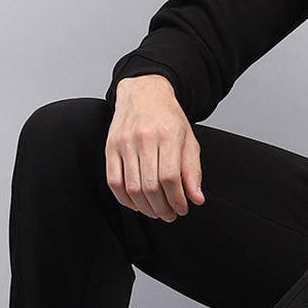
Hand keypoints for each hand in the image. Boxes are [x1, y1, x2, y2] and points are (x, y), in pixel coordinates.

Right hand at [105, 75, 204, 220]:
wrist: (143, 92)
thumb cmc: (168, 117)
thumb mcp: (188, 139)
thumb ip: (193, 170)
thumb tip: (196, 199)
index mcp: (167, 134)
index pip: (170, 177)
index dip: (177, 199)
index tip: (182, 209)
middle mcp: (144, 138)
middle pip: (150, 186)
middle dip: (162, 208)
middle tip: (170, 215)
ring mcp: (124, 143)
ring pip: (132, 188)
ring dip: (146, 208)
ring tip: (157, 212)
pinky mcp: (110, 147)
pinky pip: (114, 182)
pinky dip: (125, 199)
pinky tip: (137, 204)